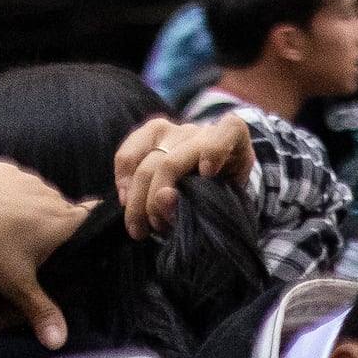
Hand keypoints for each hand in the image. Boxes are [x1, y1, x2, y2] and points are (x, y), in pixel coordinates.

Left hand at [0, 161, 79, 346]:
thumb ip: (40, 310)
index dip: (91, 226)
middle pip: (62, 209)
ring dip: (27, 208)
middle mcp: (52, 194)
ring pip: (36, 195)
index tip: (79, 239)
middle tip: (28, 246)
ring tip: (1, 228)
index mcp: (63, 221)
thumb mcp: (13, 284)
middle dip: (50, 225)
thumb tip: (60, 344)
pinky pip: (11, 182)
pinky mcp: (1, 169)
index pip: (95, 215)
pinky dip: (3, 193)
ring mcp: (26, 178)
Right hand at [113, 115, 251, 240]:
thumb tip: (163, 198)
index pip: (229, 131)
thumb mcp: (224, 196)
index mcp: (234, 137)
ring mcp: (176, 129)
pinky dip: (123, 181)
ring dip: (137, 201)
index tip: (207, 174)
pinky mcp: (151, 131)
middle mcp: (203, 131)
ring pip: (145, 164)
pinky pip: (127, 154)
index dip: (215, 150)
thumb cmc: (222, 189)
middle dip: (157, 201)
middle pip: (171, 163)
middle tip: (157, 227)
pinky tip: (126, 202)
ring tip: (139, 228)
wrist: (211, 176)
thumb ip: (203, 199)